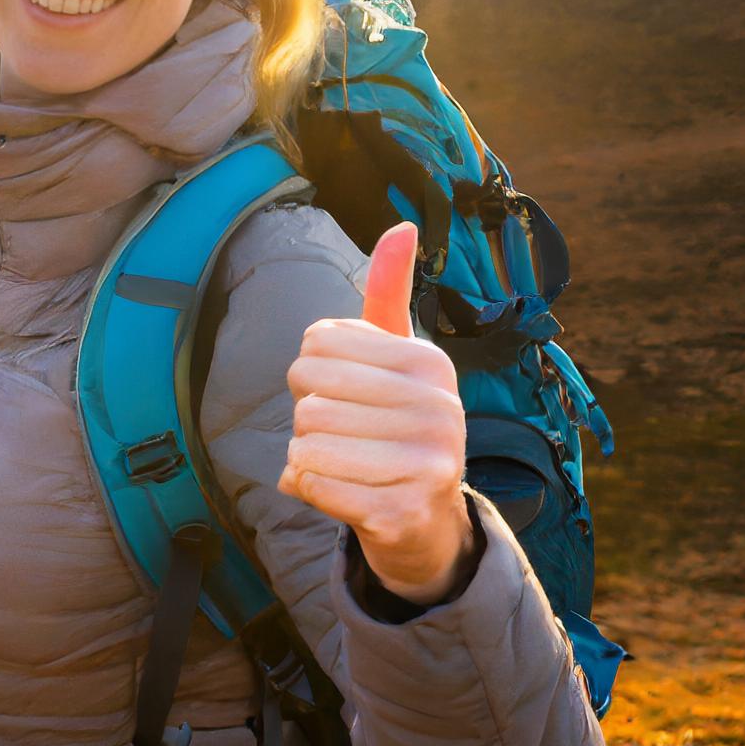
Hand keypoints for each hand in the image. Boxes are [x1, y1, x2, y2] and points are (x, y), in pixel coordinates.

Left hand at [277, 219, 474, 603]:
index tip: (350, 396)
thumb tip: (403, 223)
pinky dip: (308, 490)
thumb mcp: (395, 358)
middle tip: (347, 437)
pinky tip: (343, 494)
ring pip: (305, 442)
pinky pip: (311, 484)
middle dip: (308, 420)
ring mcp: (428, 463)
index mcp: (429, 362)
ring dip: (308, 457)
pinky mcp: (403, 510)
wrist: (424, 522)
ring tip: (348, 465)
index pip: (314, 347)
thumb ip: (389, 292)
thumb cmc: (396, 426)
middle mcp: (439, 409)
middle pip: (307, 398)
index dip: (311, 375)